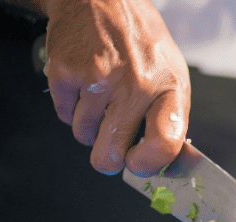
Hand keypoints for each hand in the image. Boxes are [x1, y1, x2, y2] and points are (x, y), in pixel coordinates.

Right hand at [42, 0, 189, 175]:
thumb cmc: (140, 40)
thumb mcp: (171, 74)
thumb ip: (170, 118)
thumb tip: (167, 164)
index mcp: (170, 88)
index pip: (165, 144)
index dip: (147, 165)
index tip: (137, 164)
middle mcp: (138, 85)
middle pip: (110, 154)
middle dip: (106, 157)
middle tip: (109, 145)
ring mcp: (100, 79)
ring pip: (83, 136)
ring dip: (89, 125)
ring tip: (101, 95)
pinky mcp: (67, 72)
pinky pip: (64, 115)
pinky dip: (70, 107)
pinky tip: (84, 84)